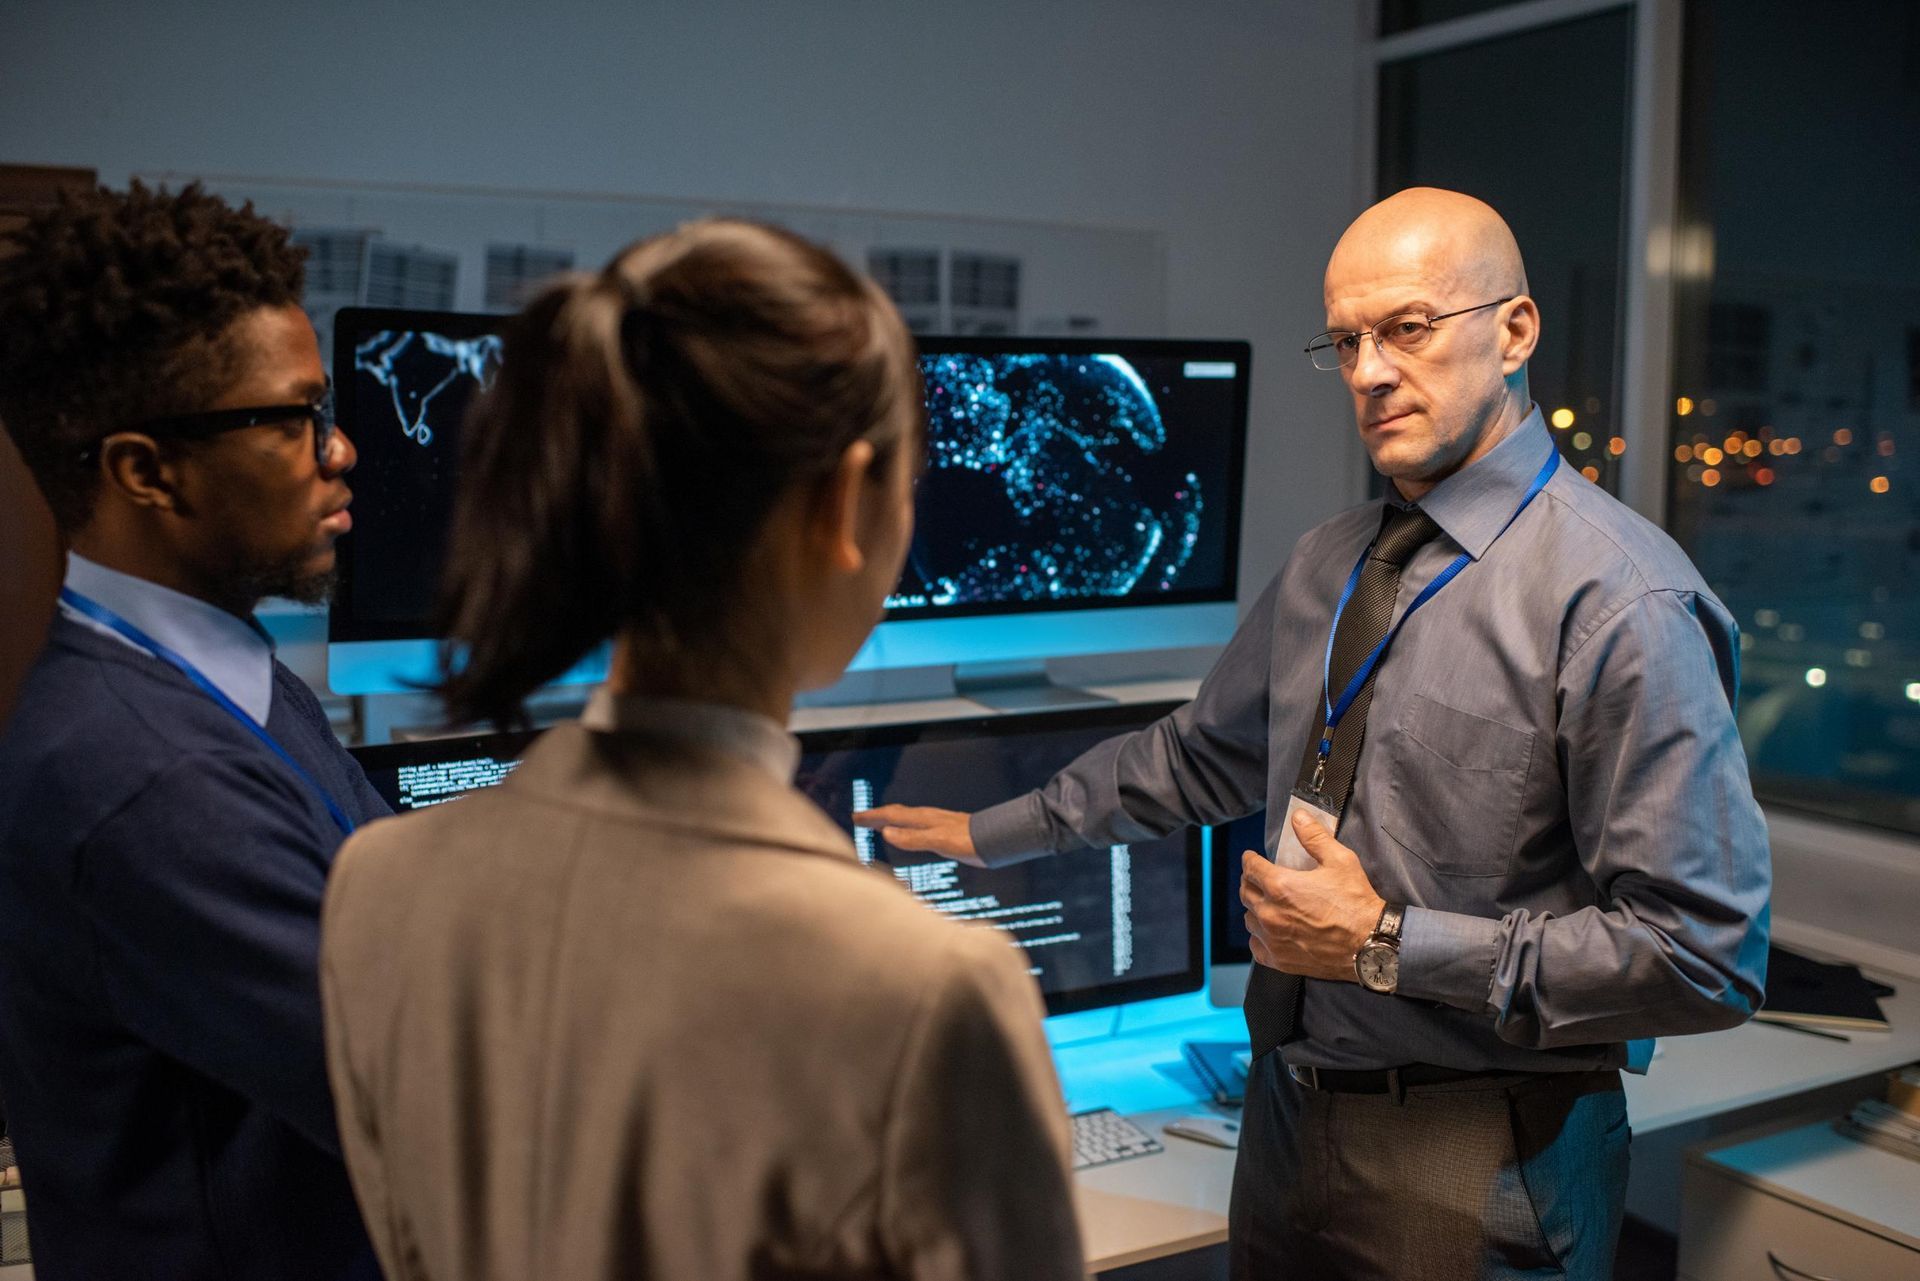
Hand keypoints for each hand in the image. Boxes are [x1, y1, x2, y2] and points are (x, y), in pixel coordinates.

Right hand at [852, 804, 984, 867]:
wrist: (995, 839)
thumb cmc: (969, 840)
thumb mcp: (938, 841)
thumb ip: (913, 838)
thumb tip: (886, 833)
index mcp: (923, 819)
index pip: (891, 816)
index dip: (873, 817)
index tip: (856, 817)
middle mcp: (927, 819)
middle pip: (897, 814)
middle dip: (878, 816)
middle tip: (860, 819)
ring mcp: (935, 824)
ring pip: (906, 819)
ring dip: (890, 821)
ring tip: (879, 825)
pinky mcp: (944, 832)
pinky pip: (916, 827)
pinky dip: (904, 828)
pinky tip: (908, 834)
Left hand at [1239, 808, 1385, 981]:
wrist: (1370, 943)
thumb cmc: (1356, 903)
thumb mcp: (1340, 860)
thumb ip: (1314, 836)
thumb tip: (1298, 817)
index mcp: (1280, 887)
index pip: (1251, 868)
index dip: (1250, 859)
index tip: (1252, 858)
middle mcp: (1270, 913)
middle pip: (1245, 892)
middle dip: (1250, 881)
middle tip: (1260, 878)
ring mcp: (1273, 939)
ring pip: (1249, 919)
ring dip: (1255, 909)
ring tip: (1268, 904)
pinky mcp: (1280, 960)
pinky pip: (1256, 946)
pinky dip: (1260, 937)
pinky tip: (1271, 932)